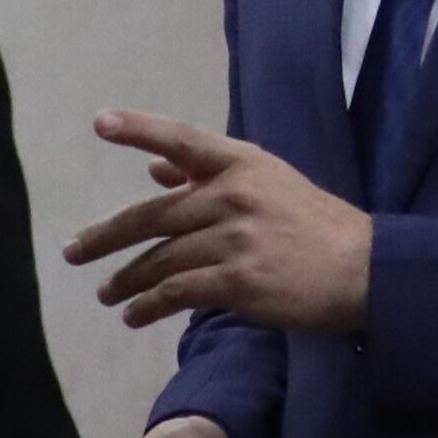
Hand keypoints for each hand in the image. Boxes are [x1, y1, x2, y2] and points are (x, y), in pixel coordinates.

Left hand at [65, 109, 371, 331]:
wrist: (363, 270)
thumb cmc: (315, 226)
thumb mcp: (269, 185)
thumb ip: (209, 175)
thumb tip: (155, 170)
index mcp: (242, 163)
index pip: (181, 140)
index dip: (140, 128)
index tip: (100, 121)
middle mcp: (233, 194)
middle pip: (154, 214)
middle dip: (107, 236)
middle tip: (74, 252)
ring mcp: (234, 238)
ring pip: (161, 258)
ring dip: (127, 280)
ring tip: (107, 294)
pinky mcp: (238, 281)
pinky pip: (178, 292)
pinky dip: (150, 306)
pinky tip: (135, 316)